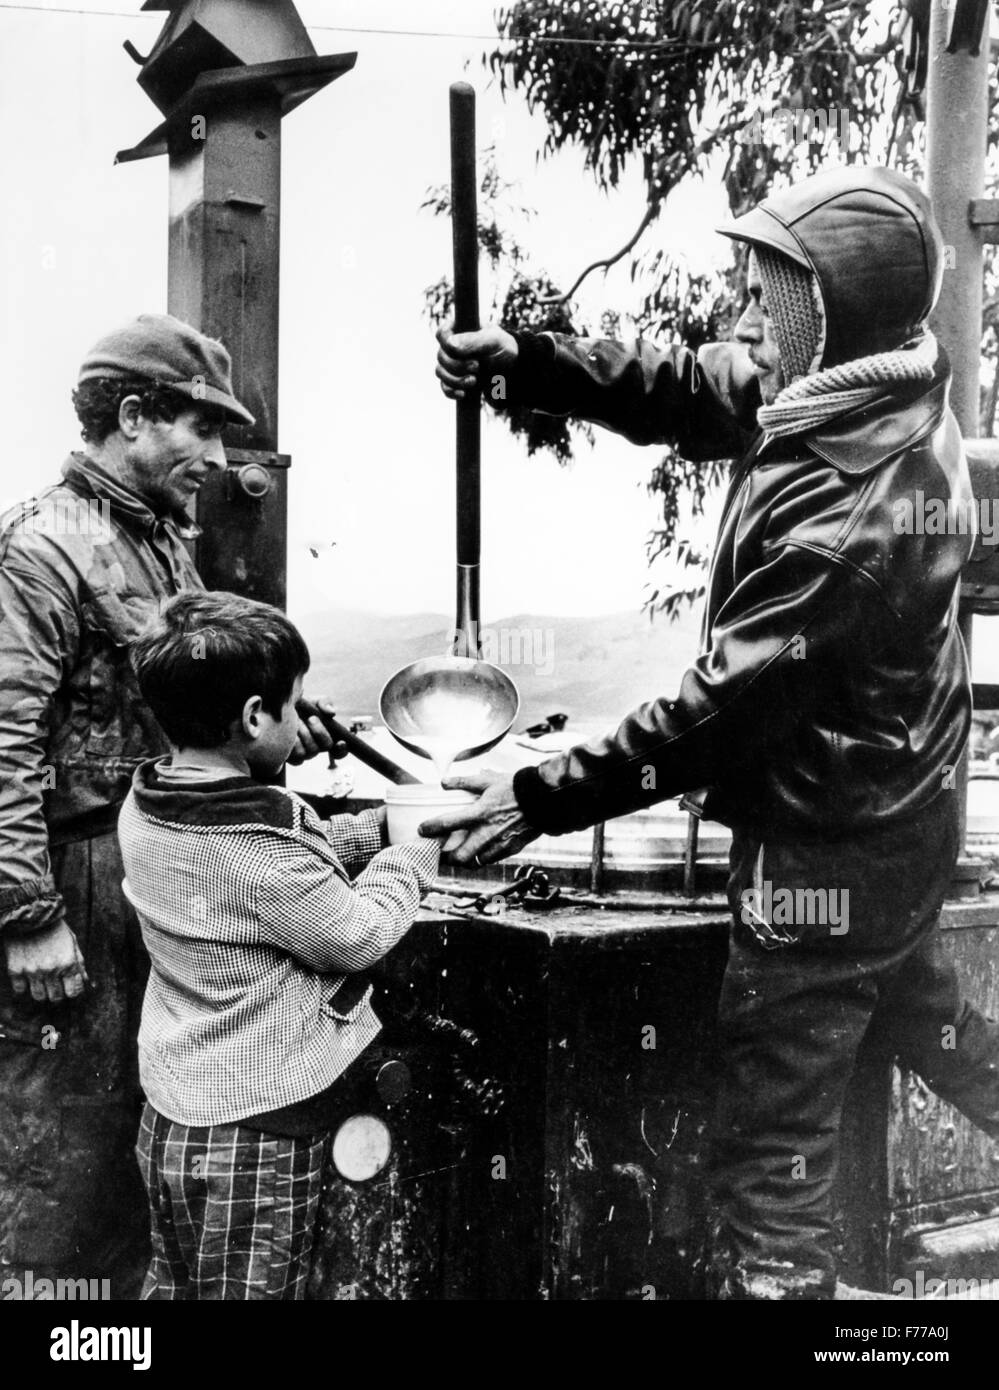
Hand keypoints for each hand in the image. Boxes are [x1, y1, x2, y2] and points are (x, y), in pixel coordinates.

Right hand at [4, 919, 87, 1003]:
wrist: (28, 914)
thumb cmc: (53, 926)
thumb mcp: (72, 941)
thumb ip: (79, 963)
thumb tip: (86, 981)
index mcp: (68, 963)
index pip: (74, 992)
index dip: (72, 991)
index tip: (69, 986)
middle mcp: (51, 970)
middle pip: (56, 998)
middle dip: (57, 993)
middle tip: (55, 984)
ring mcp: (32, 971)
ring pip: (39, 997)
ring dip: (41, 991)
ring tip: (41, 981)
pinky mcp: (15, 970)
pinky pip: (20, 990)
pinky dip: (24, 986)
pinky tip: (27, 976)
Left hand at [289, 697, 344, 764]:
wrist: (277, 710)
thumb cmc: (299, 706)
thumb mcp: (313, 701)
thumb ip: (324, 703)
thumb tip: (331, 712)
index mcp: (326, 735)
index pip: (339, 750)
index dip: (342, 749)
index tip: (341, 741)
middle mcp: (317, 747)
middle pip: (326, 746)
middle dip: (320, 731)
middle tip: (311, 718)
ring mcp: (305, 753)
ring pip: (311, 751)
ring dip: (305, 734)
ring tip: (297, 720)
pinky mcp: (292, 757)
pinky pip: (298, 756)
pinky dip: (295, 742)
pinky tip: (290, 731)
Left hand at [418, 771, 539, 865]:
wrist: (544, 799)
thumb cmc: (516, 788)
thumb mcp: (488, 780)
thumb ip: (465, 782)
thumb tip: (445, 782)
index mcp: (479, 813)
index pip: (447, 824)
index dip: (431, 829)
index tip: (422, 830)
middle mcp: (487, 833)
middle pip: (460, 857)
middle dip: (448, 859)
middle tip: (442, 854)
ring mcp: (500, 844)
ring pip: (476, 863)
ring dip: (466, 861)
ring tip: (461, 855)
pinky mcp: (511, 849)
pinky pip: (492, 860)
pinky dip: (484, 858)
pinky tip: (482, 851)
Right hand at [435, 320, 517, 399]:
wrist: (516, 374)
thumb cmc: (506, 350)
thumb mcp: (494, 341)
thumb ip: (473, 340)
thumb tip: (449, 344)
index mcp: (462, 330)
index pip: (442, 333)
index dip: (446, 343)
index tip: (459, 351)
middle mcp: (455, 347)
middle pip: (441, 356)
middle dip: (456, 365)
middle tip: (477, 367)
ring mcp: (454, 365)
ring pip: (440, 372)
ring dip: (455, 379)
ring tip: (474, 381)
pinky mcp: (457, 382)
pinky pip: (445, 388)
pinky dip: (451, 391)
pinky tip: (462, 394)